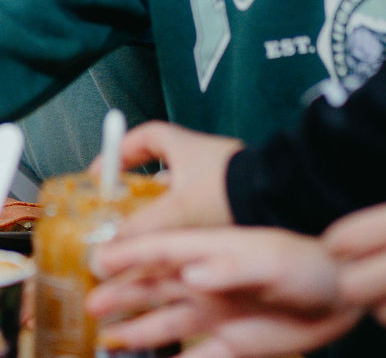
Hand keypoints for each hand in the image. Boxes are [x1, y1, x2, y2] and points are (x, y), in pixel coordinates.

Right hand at [89, 226, 360, 357]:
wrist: (344, 296)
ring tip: (104, 335)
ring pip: (164, 322)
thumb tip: (188, 271)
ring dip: (134, 327)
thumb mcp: (270, 260)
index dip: (127, 253)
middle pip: (153, 287)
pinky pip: (193, 356)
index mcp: (209, 253)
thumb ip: (229, 265)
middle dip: (120, 294)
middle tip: (89, 303)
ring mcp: (216, 313)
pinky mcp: (232, 344)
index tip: (96, 258)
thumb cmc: (308, 263)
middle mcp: (205, 282)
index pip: (159, 250)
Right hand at [107, 120, 242, 236]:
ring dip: (166, 213)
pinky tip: (181, 246)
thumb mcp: (176, 211)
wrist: (280, 204)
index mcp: (185, 147)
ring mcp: (221, 180)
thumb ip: (140, 228)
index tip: (104, 171)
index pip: (146, 136)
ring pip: (183, 195)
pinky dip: (188, 226)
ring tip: (151, 237)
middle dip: (142, 192)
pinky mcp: (235, 202)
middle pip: (163, 169)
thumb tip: (107, 248)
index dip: (121, 150)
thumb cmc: (227, 194)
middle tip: (125, 213)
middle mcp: (203, 158)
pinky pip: (202, 211)